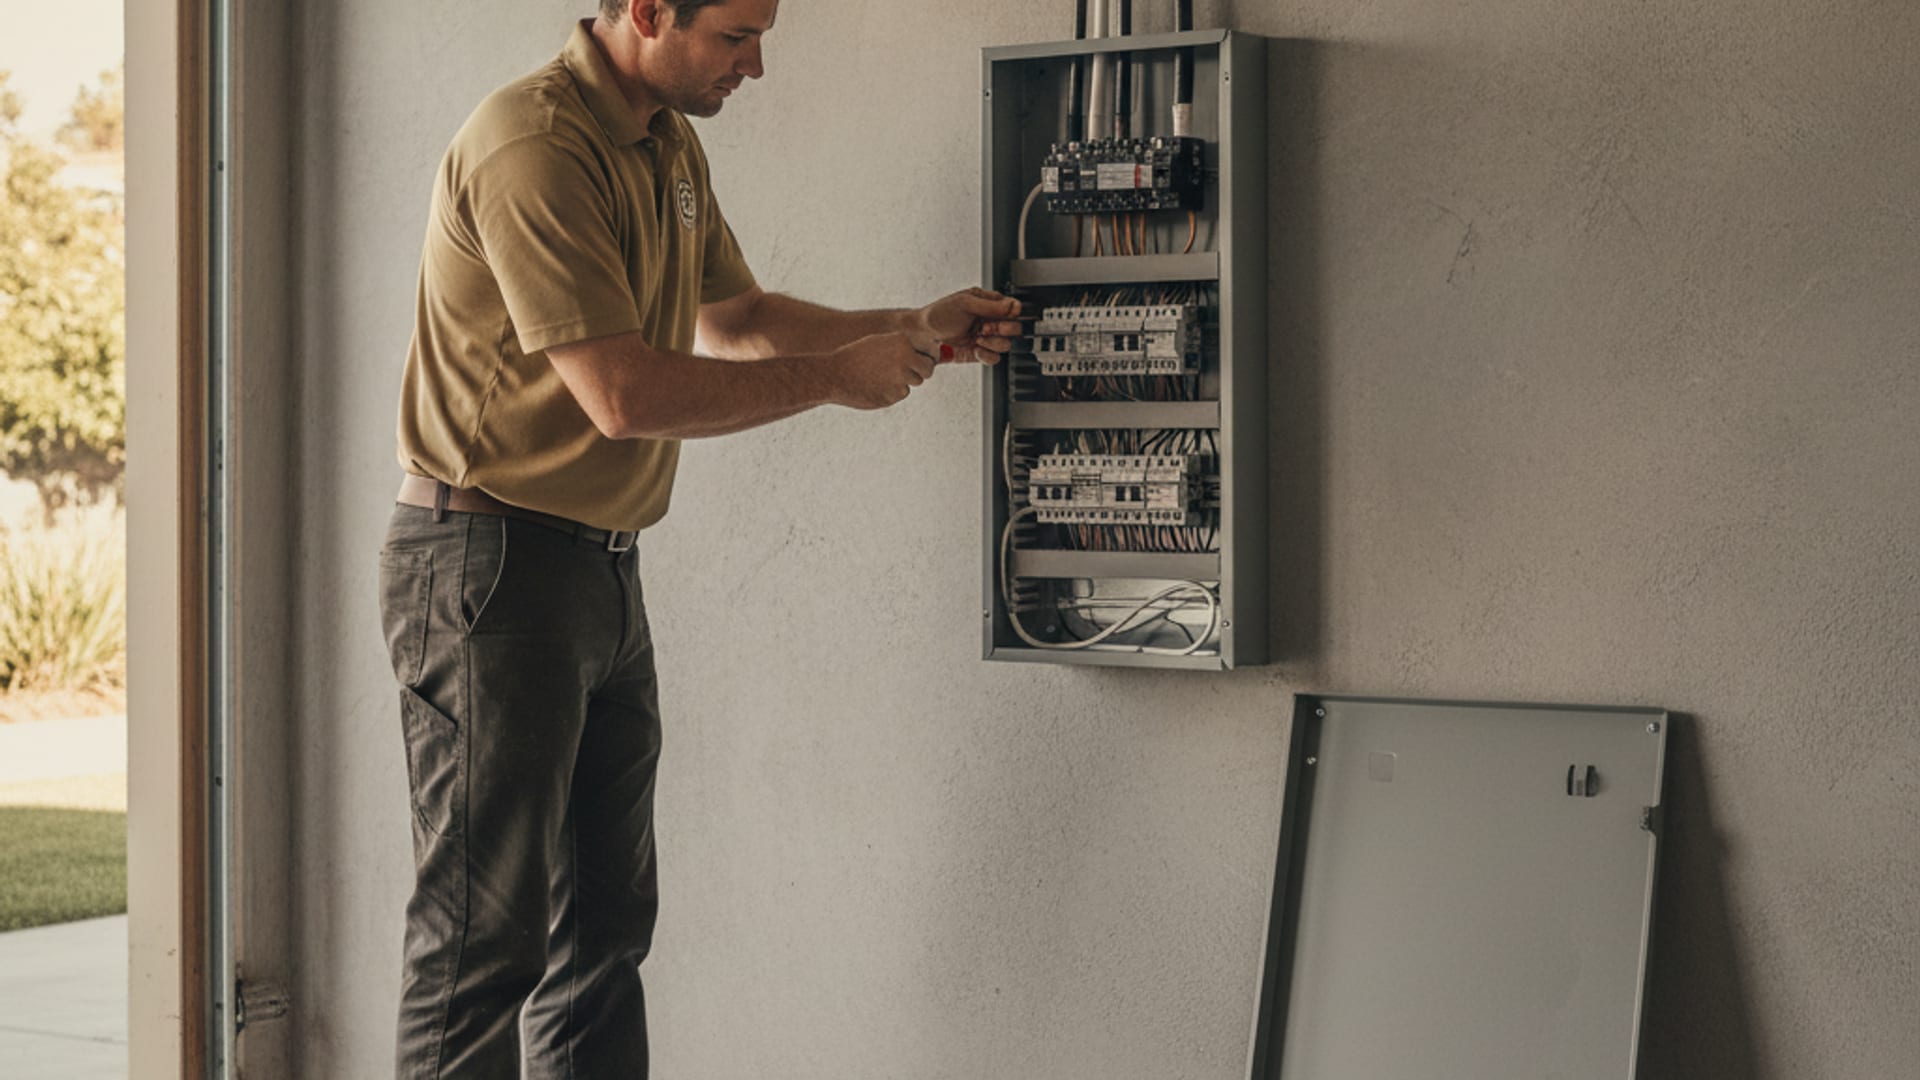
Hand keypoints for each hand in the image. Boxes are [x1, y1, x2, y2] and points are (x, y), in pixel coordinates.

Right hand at [827, 333, 936, 409]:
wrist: (834, 374)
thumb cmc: (857, 356)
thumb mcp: (880, 342)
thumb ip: (904, 346)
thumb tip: (931, 353)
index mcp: (903, 342)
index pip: (932, 350)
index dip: (930, 355)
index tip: (926, 358)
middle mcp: (905, 359)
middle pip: (928, 370)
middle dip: (921, 372)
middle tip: (907, 371)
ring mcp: (900, 379)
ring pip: (914, 383)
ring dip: (904, 381)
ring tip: (881, 376)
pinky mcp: (894, 396)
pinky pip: (900, 394)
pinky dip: (891, 392)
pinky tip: (874, 386)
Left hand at [908, 287, 1023, 365]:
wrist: (922, 335)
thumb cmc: (938, 314)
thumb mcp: (965, 303)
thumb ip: (991, 305)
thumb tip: (1014, 305)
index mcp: (988, 304)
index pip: (1014, 308)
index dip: (1012, 314)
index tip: (1002, 316)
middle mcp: (990, 320)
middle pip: (1015, 328)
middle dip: (1003, 329)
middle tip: (987, 327)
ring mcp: (986, 338)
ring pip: (1006, 345)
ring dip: (993, 342)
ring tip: (977, 338)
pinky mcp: (980, 353)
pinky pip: (995, 359)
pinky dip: (987, 355)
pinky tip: (975, 348)